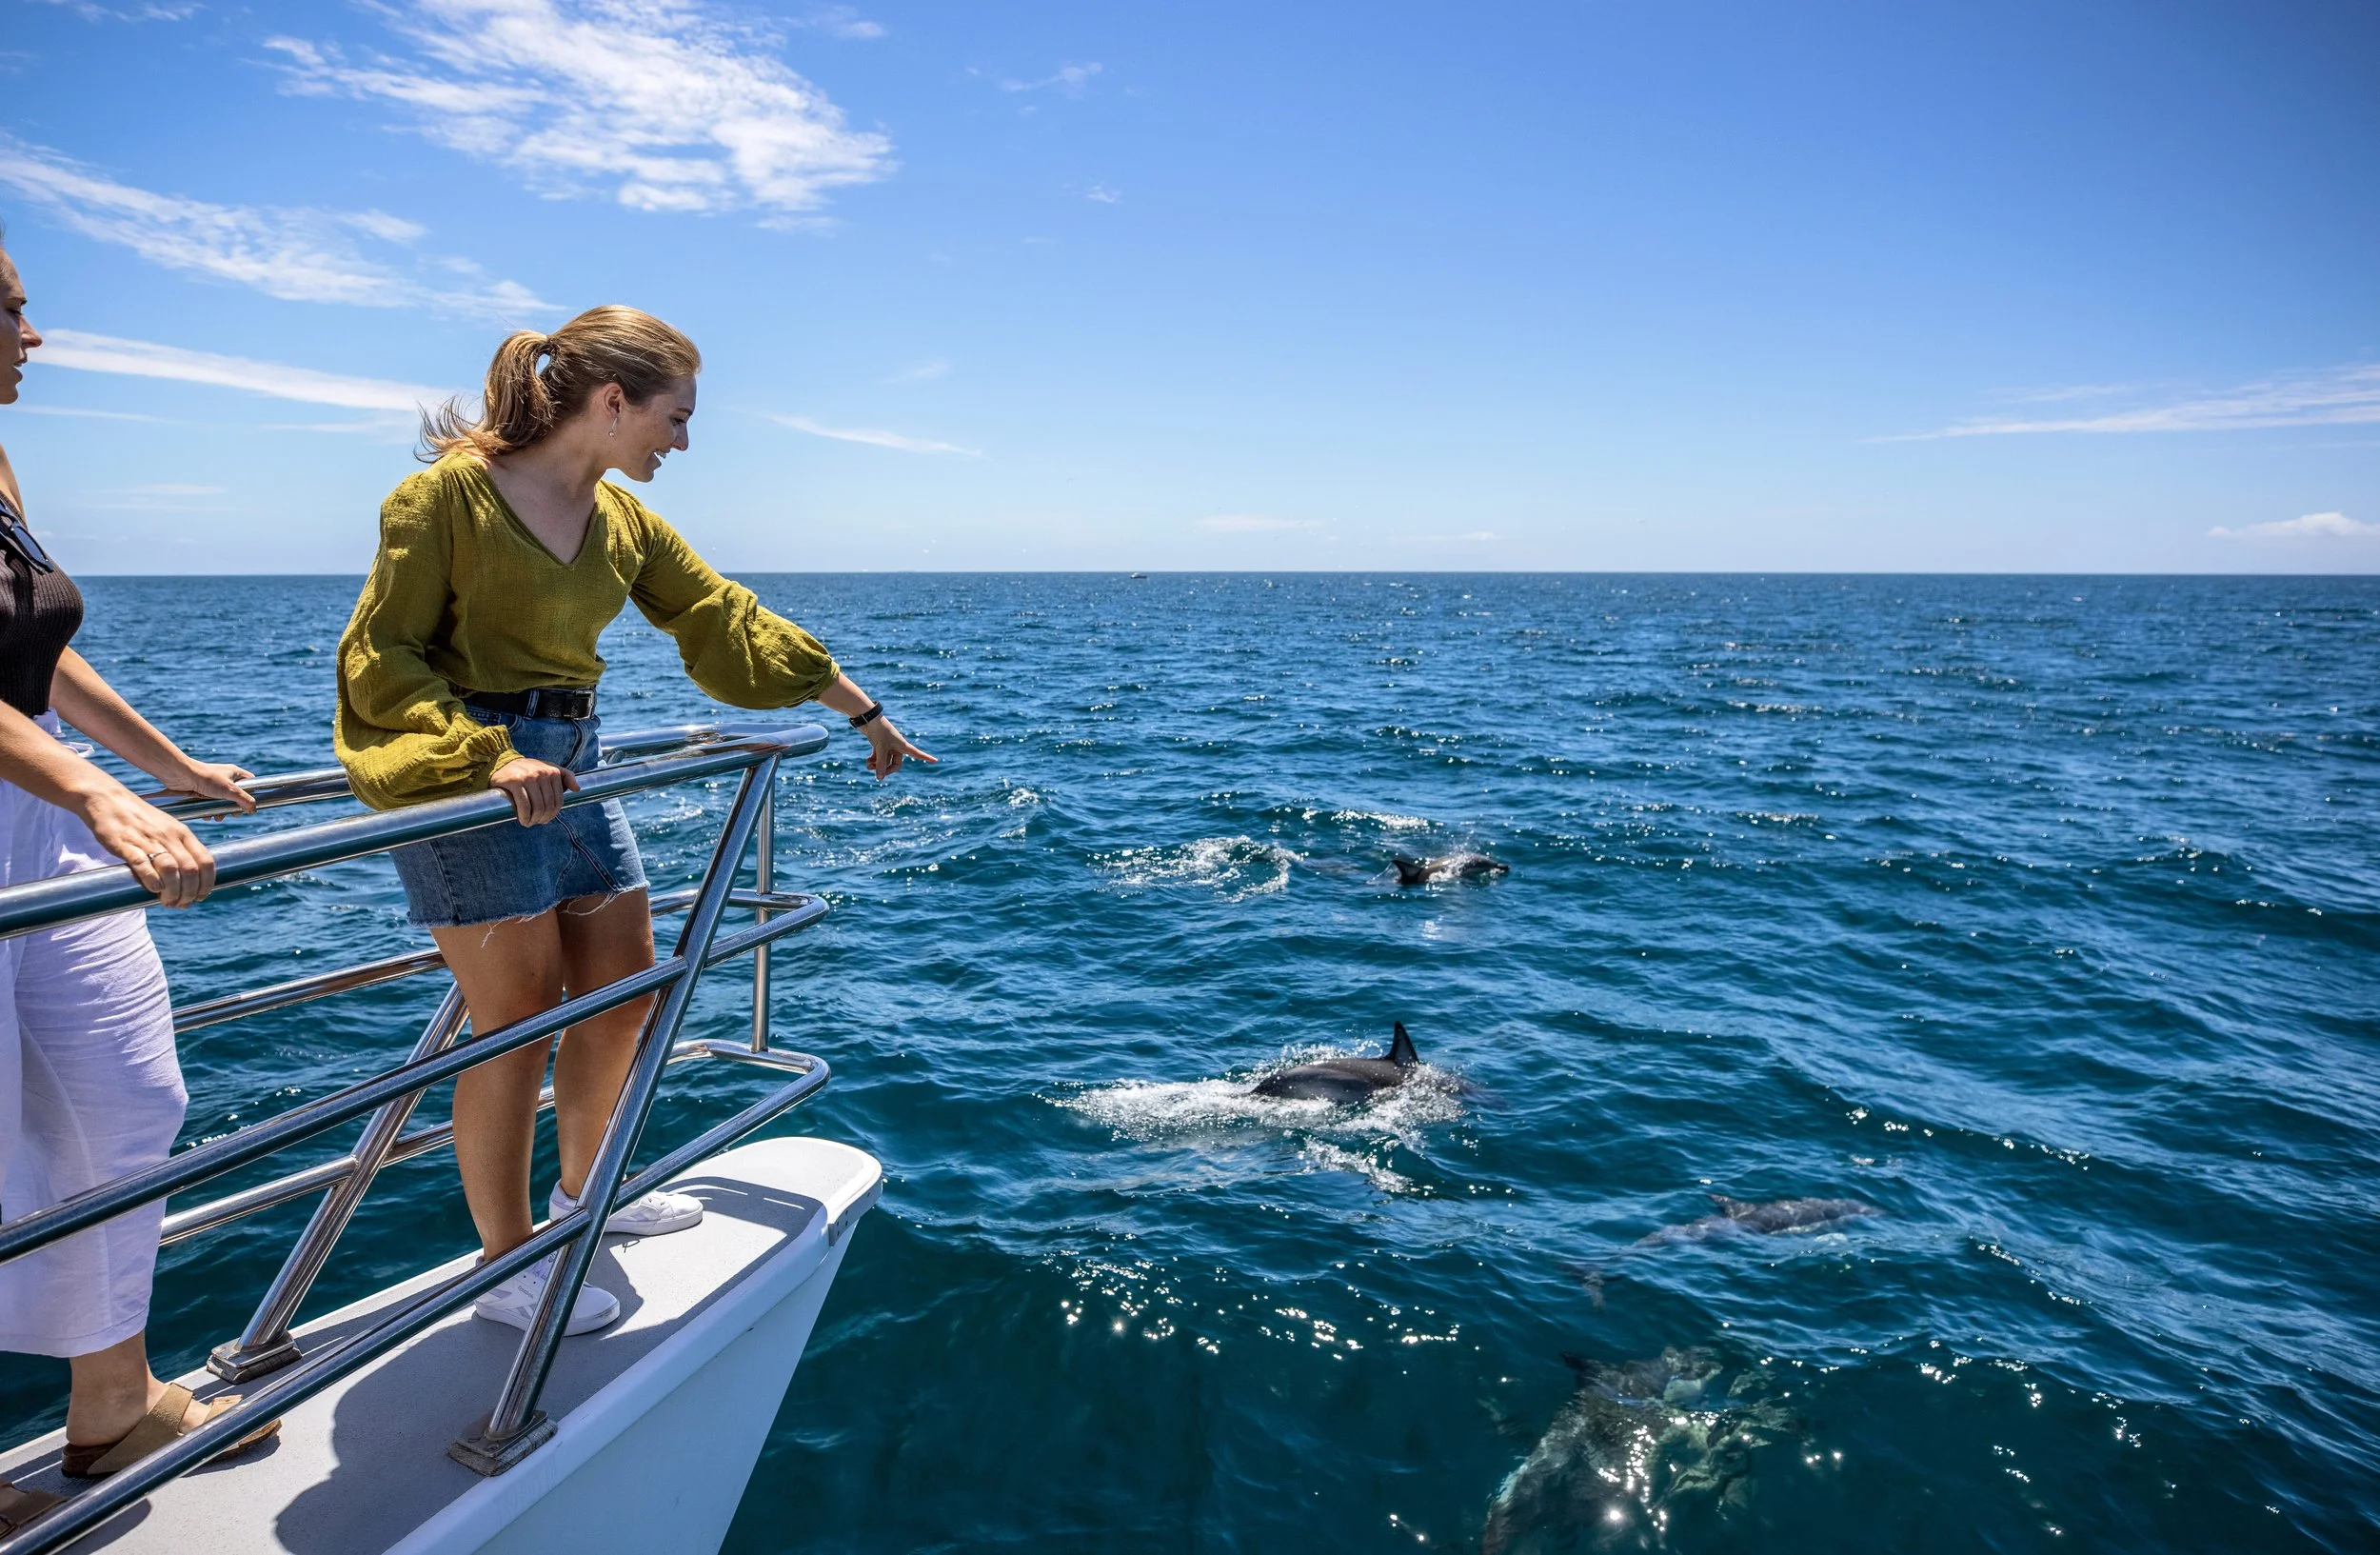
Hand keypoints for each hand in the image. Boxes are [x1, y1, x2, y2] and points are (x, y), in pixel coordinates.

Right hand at [77, 786, 217, 907]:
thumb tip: (189, 878)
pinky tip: (154, 890)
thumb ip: (179, 849)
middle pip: (190, 870)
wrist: (107, 799)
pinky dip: (151, 880)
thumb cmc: (139, 818)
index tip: (200, 897)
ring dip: (172, 891)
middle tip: (180, 904)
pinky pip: (143, 863)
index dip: (206, 884)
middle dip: (189, 893)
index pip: (206, 861)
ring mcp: (148, 839)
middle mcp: (169, 836)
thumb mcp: (167, 829)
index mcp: (182, 833)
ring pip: (171, 869)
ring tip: (167, 902)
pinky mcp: (125, 844)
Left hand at [163, 758, 257, 813]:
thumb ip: (244, 800)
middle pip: (236, 796)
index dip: (252, 793)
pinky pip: (209, 804)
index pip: (250, 782)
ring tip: (217, 817)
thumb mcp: (230, 790)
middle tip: (232, 813)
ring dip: (221, 811)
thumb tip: (254, 810)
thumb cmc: (206, 778)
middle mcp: (224, 778)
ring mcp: (212, 786)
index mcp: (234, 773)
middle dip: (233, 807)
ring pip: (222, 802)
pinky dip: (209, 810)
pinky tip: (206, 815)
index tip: (249, 804)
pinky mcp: (201, 792)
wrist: (180, 776)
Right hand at [491, 756, 579, 824]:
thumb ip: (566, 776)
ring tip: (529, 822)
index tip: (545, 818)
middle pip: (548, 805)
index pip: (558, 800)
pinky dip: (524, 817)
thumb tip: (577, 789)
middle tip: (536, 822)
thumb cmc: (528, 770)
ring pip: (537, 807)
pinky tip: (523, 820)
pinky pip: (524, 805)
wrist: (503, 763)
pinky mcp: (515, 782)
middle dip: (543, 818)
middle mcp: (542, 773)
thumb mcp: (549, 768)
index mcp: (553, 771)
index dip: (553, 814)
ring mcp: (528, 777)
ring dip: (533, 819)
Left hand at [862, 717, 935, 780]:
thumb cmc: (878, 731)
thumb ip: (880, 764)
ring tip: (868, 766)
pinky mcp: (880, 744)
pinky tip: (867, 762)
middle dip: (885, 769)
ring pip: (885, 761)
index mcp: (903, 745)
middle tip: (876, 773)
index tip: (936, 760)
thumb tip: (880, 779)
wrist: (868, 719)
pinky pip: (879, 757)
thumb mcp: (880, 749)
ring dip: (877, 765)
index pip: (917, 754)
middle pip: (895, 764)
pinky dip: (873, 760)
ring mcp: (888, 746)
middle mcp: (897, 746)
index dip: (926, 757)